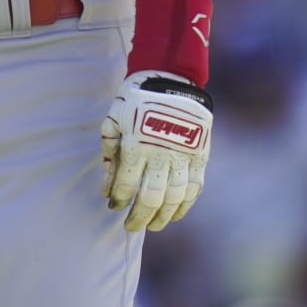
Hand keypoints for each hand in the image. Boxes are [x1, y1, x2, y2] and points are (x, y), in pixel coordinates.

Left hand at [100, 70, 212, 231]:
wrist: (170, 79)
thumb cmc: (135, 99)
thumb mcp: (114, 119)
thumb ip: (109, 153)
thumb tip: (106, 187)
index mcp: (136, 144)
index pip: (127, 185)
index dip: (119, 200)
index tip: (113, 207)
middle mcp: (160, 154)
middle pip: (150, 197)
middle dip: (139, 217)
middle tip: (131, 227)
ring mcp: (183, 156)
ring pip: (174, 197)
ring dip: (162, 216)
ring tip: (153, 225)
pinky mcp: (199, 155)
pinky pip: (194, 188)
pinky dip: (185, 205)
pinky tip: (175, 215)